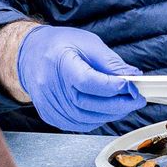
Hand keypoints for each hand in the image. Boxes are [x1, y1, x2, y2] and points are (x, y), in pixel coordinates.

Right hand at [16, 26, 144, 131]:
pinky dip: (96, 119)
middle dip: (118, 104)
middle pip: (88, 104)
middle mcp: (49, 86)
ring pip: (85, 119)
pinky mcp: (50, 115)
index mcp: (58, 63)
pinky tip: (106, 110)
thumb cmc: (58, 46)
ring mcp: (48, 104)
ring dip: (110, 114)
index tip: (131, 85)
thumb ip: (110, 62)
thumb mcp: (87, 43)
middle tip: (136, 99)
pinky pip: (78, 124)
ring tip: (125, 104)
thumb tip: (132, 76)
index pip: (87, 81)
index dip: (112, 86)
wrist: (29, 55)